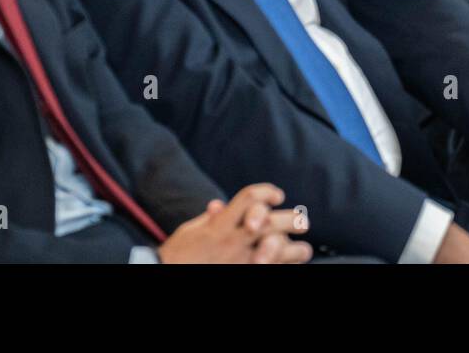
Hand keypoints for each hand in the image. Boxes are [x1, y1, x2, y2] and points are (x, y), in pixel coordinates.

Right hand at [158, 183, 312, 263]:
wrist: (166, 274)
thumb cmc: (179, 255)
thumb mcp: (192, 231)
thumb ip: (211, 219)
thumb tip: (220, 206)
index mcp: (220, 226)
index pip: (248, 198)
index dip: (266, 192)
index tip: (278, 195)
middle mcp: (232, 242)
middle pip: (269, 224)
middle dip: (290, 220)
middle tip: (302, 221)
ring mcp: (240, 262)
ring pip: (277, 251)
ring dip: (293, 249)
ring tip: (300, 248)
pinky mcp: (246, 275)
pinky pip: (273, 269)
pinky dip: (283, 267)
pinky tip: (288, 265)